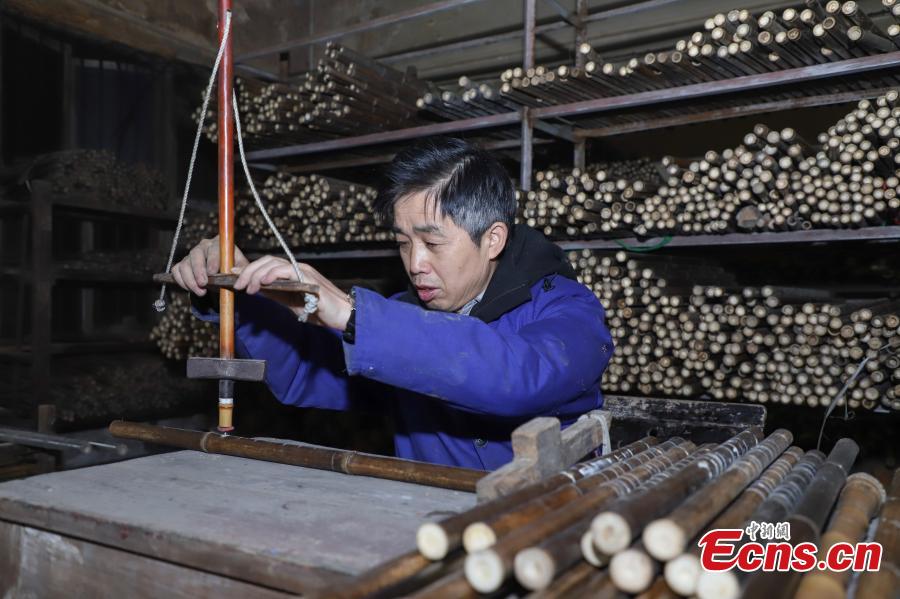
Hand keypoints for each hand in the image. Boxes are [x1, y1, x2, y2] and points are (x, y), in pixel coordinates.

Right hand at [170, 236, 248, 296]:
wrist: (223, 276)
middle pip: (196, 255)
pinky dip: (182, 282)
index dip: (212, 260)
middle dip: (198, 271)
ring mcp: (191, 255)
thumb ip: (241, 269)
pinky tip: (191, 289)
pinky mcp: (182, 264)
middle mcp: (203, 246)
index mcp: (218, 243)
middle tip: (203, 284)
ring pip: (184, 265)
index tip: (212, 272)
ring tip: (200, 292)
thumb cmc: (233, 269)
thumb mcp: (241, 268)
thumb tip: (233, 271)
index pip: (214, 249)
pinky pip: (176, 271)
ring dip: (190, 280)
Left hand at [232, 256, 352, 330]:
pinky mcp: (308, 278)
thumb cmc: (320, 310)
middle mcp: (296, 267)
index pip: (267, 264)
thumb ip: (275, 293)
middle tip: (237, 285)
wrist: (342, 316)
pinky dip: (272, 275)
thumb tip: (255, 288)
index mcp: (292, 272)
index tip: (233, 276)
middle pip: (267, 260)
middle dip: (248, 271)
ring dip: (256, 274)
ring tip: (247, 288)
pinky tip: (263, 283)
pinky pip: (286, 271)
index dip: (249, 268)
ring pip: (273, 263)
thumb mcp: (290, 302)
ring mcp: (303, 271)